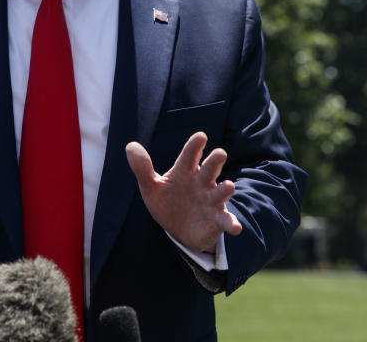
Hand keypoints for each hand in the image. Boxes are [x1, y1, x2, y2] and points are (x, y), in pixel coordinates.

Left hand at [126, 133, 241, 252]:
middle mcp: (202, 182)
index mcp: (185, 171)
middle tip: (219, 153)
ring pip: (221, 191)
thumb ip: (142, 167)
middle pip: (210, 168)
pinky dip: (231, 222)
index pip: (190, 155)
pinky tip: (236, 227)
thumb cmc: (167, 202)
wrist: (177, 229)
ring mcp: (211, 200)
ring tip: (228, 186)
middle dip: (215, 160)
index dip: (195, 145)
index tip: (201, 136)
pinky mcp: (217, 219)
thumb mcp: (151, 186)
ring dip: (225, 189)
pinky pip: (226, 220)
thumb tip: (130, 146)